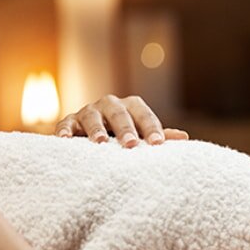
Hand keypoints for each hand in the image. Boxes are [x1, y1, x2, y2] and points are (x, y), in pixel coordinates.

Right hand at [54, 95, 188, 147]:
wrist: (92, 131)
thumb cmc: (125, 134)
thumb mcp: (141, 133)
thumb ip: (159, 135)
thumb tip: (184, 138)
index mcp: (131, 106)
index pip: (144, 115)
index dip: (151, 128)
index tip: (158, 144)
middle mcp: (109, 105)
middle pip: (119, 114)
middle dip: (125, 128)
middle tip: (131, 144)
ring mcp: (88, 111)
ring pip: (92, 117)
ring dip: (95, 129)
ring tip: (99, 142)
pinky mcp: (69, 121)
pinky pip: (66, 124)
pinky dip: (64, 131)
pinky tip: (65, 140)